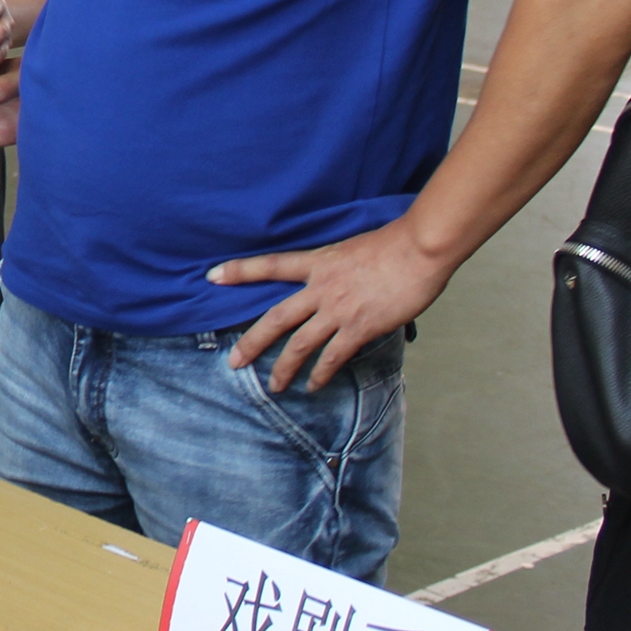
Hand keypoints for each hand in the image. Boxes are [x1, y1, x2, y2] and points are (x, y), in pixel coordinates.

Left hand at [211, 219, 456, 392]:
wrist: (419, 249)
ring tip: (275, 386)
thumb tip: (334, 283)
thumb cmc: (394, 244)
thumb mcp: (352, 248)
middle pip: (276, 318)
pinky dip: (321, 374)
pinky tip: (313, 386)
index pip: (269, 265)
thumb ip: (337, 268)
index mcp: (317, 262)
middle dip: (252, 342)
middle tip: (234, 361)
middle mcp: (321, 288)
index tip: (212, 276)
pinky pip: (333, 357)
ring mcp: (339, 310)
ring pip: (301, 344)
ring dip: (285, 368)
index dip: (239, 271)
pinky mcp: (360, 327)